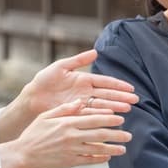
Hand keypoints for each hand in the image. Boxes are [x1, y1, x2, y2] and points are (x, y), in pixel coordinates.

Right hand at [0, 99, 130, 167]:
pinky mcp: (69, 162)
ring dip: (112, 149)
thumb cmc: (33, 133)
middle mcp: (71, 137)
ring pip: (97, 149)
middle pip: (99, 135)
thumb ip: (64, 109)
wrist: (23, 155)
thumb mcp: (46, 116)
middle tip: (128, 134)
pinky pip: (88, 161)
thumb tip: (81, 102)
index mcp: (67, 123)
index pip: (93, 119)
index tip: (120, 118)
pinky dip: (99, 159)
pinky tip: (108, 157)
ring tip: (123, 148)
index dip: (108, 119)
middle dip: (116, 134)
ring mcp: (71, 151)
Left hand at [23, 49, 137, 116]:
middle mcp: (85, 92)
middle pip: (107, 94)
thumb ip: (78, 60)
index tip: (131, 88)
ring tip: (127, 109)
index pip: (105, 82)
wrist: (32, 97)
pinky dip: (101, 114)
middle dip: (121, 97)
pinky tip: (111, 116)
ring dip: (114, 106)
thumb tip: (96, 52)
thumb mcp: (61, 66)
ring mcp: (81, 103)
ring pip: (101, 104)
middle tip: (135, 101)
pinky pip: (90, 113)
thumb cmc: (44, 80)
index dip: (118, 85)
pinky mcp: (75, 112)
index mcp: (84, 79)